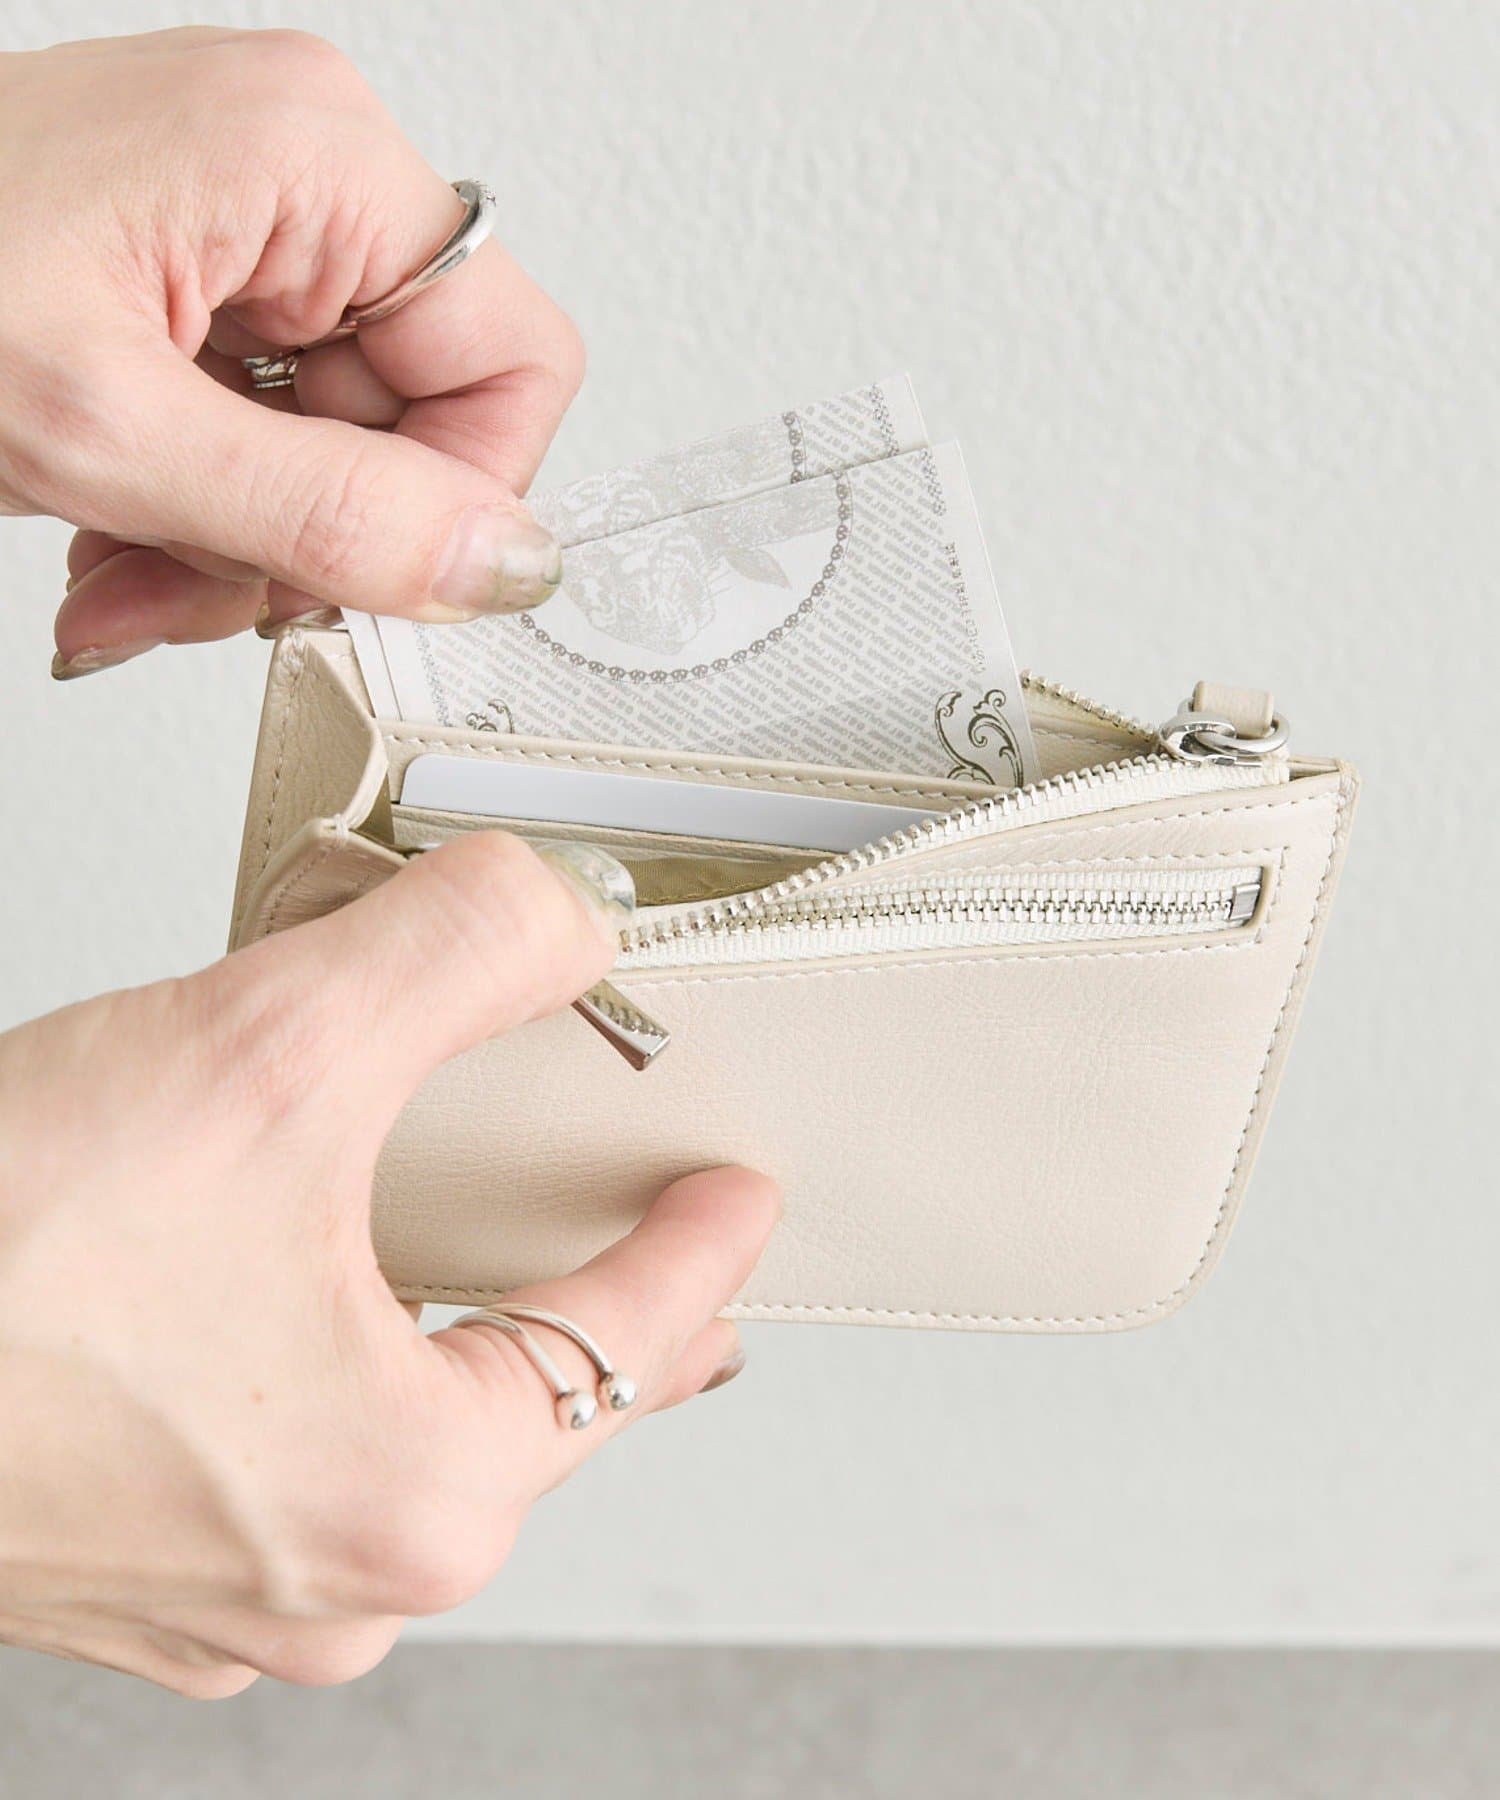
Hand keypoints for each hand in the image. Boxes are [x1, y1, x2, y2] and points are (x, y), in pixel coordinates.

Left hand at [0, 28, 583, 676]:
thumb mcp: (106, 430)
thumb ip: (328, 512)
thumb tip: (500, 560)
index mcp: (313, 159)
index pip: (514, 363)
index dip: (458, 501)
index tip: (368, 577)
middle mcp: (297, 172)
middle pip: (416, 420)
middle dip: (308, 537)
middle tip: (201, 584)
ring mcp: (243, 220)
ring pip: (335, 447)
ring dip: (234, 548)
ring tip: (119, 569)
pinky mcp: (189, 270)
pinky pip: (259, 429)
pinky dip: (192, 511)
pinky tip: (107, 535)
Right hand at [0, 832, 778, 1694]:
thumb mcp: (269, 1057)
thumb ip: (452, 954)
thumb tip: (550, 908)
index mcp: (414, 1491)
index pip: (635, 1346)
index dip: (700, 1252)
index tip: (733, 1204)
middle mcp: (330, 1578)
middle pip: (540, 1414)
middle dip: (596, 1311)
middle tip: (643, 1246)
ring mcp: (227, 1592)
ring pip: (413, 1451)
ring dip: (454, 1347)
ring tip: (477, 1265)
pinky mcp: (133, 1566)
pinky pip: (299, 1473)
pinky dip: (336, 1384)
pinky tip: (312, 1316)